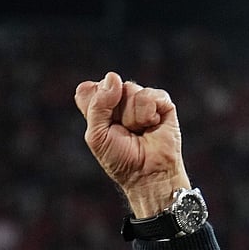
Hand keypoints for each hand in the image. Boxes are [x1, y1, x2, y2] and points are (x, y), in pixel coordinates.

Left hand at [75, 71, 190, 217]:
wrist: (147, 173)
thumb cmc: (120, 158)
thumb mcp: (97, 135)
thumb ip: (98, 105)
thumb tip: (114, 76)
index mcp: (98, 107)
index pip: (87, 90)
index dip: (93, 103)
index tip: (101, 124)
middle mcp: (119, 100)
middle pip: (109, 86)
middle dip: (113, 112)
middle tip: (122, 131)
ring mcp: (140, 99)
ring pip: (129, 89)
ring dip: (131, 117)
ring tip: (138, 131)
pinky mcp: (161, 101)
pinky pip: (149, 95)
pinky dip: (148, 115)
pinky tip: (152, 126)